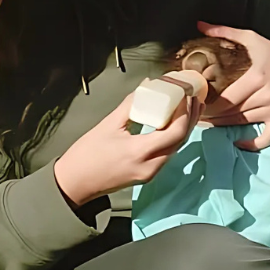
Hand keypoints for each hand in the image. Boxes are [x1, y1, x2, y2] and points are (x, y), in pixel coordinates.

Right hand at [53, 94, 197, 204]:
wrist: (74, 183)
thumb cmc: (86, 155)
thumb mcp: (109, 125)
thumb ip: (131, 104)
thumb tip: (147, 85)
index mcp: (140, 152)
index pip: (175, 132)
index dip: (185, 112)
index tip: (186, 95)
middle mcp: (150, 166)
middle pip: (180, 141)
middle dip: (190, 119)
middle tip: (194, 99)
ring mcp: (151, 173)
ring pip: (176, 148)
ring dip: (183, 128)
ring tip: (189, 109)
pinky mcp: (148, 175)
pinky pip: (167, 154)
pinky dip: (173, 138)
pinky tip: (173, 125)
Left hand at [194, 22, 269, 149]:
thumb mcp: (252, 39)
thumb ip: (225, 32)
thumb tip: (199, 24)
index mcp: (257, 76)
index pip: (227, 98)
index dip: (209, 105)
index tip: (195, 104)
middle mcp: (267, 95)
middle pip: (232, 112)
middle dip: (212, 116)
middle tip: (196, 115)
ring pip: (243, 123)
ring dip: (224, 126)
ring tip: (208, 123)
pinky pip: (266, 138)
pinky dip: (252, 143)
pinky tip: (237, 142)